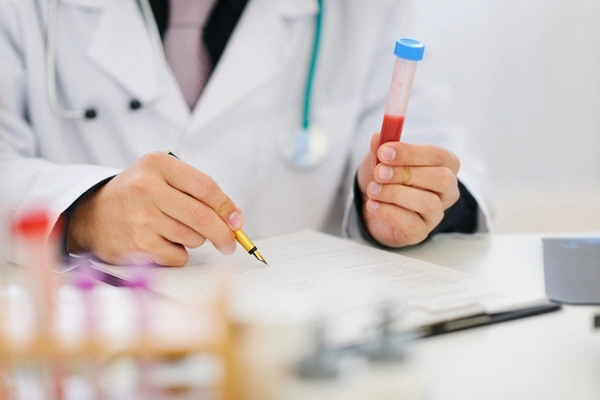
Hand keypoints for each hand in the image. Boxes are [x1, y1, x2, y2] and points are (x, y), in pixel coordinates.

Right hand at [67, 152, 241, 265]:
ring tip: (175, 231)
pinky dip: (179, 254)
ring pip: (193, 237)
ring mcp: (141, 218)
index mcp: (157, 164)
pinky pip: (178, 256)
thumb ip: (197, 191)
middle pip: (203, 217)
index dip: (227, 207)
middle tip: (230, 243)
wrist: (92, 215)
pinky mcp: (138, 245)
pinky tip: (162, 242)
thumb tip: (234, 219)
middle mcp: (146, 189)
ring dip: (195, 240)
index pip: (206, 187)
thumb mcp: (161, 177)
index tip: (236, 220)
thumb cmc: (137, 195)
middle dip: (224, 234)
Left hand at [357, 133, 460, 246]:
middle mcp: (446, 189)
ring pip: (428, 203)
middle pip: (441, 179)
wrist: (372, 204)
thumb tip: (378, 137)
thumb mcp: (380, 158)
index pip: (438, 155)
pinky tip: (373, 205)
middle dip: (406, 173)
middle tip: (379, 173)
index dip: (411, 152)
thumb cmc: (385, 177)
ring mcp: (436, 213)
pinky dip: (389, 212)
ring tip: (373, 190)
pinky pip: (412, 223)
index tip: (384, 152)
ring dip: (395, 194)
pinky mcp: (421, 231)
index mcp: (444, 164)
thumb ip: (381, 147)